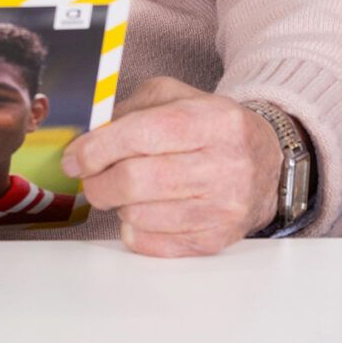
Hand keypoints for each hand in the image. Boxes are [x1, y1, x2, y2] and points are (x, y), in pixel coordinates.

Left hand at [63, 78, 283, 257]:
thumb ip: (130, 110)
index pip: (144, 134)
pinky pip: (154, 244)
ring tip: (127, 191)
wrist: (266, 164)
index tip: (74, 157)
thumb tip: (86, 139)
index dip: (98, 147)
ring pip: (141, 215)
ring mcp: (224, 208)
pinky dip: (136, 229)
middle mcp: (225, 165)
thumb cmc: (212, 129)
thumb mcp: (177, 98)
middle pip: (137, 180)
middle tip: (89, 177)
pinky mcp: (217, 240)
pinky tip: (144, 212)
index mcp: (214, 121)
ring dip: (119, 205)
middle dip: (98, 181)